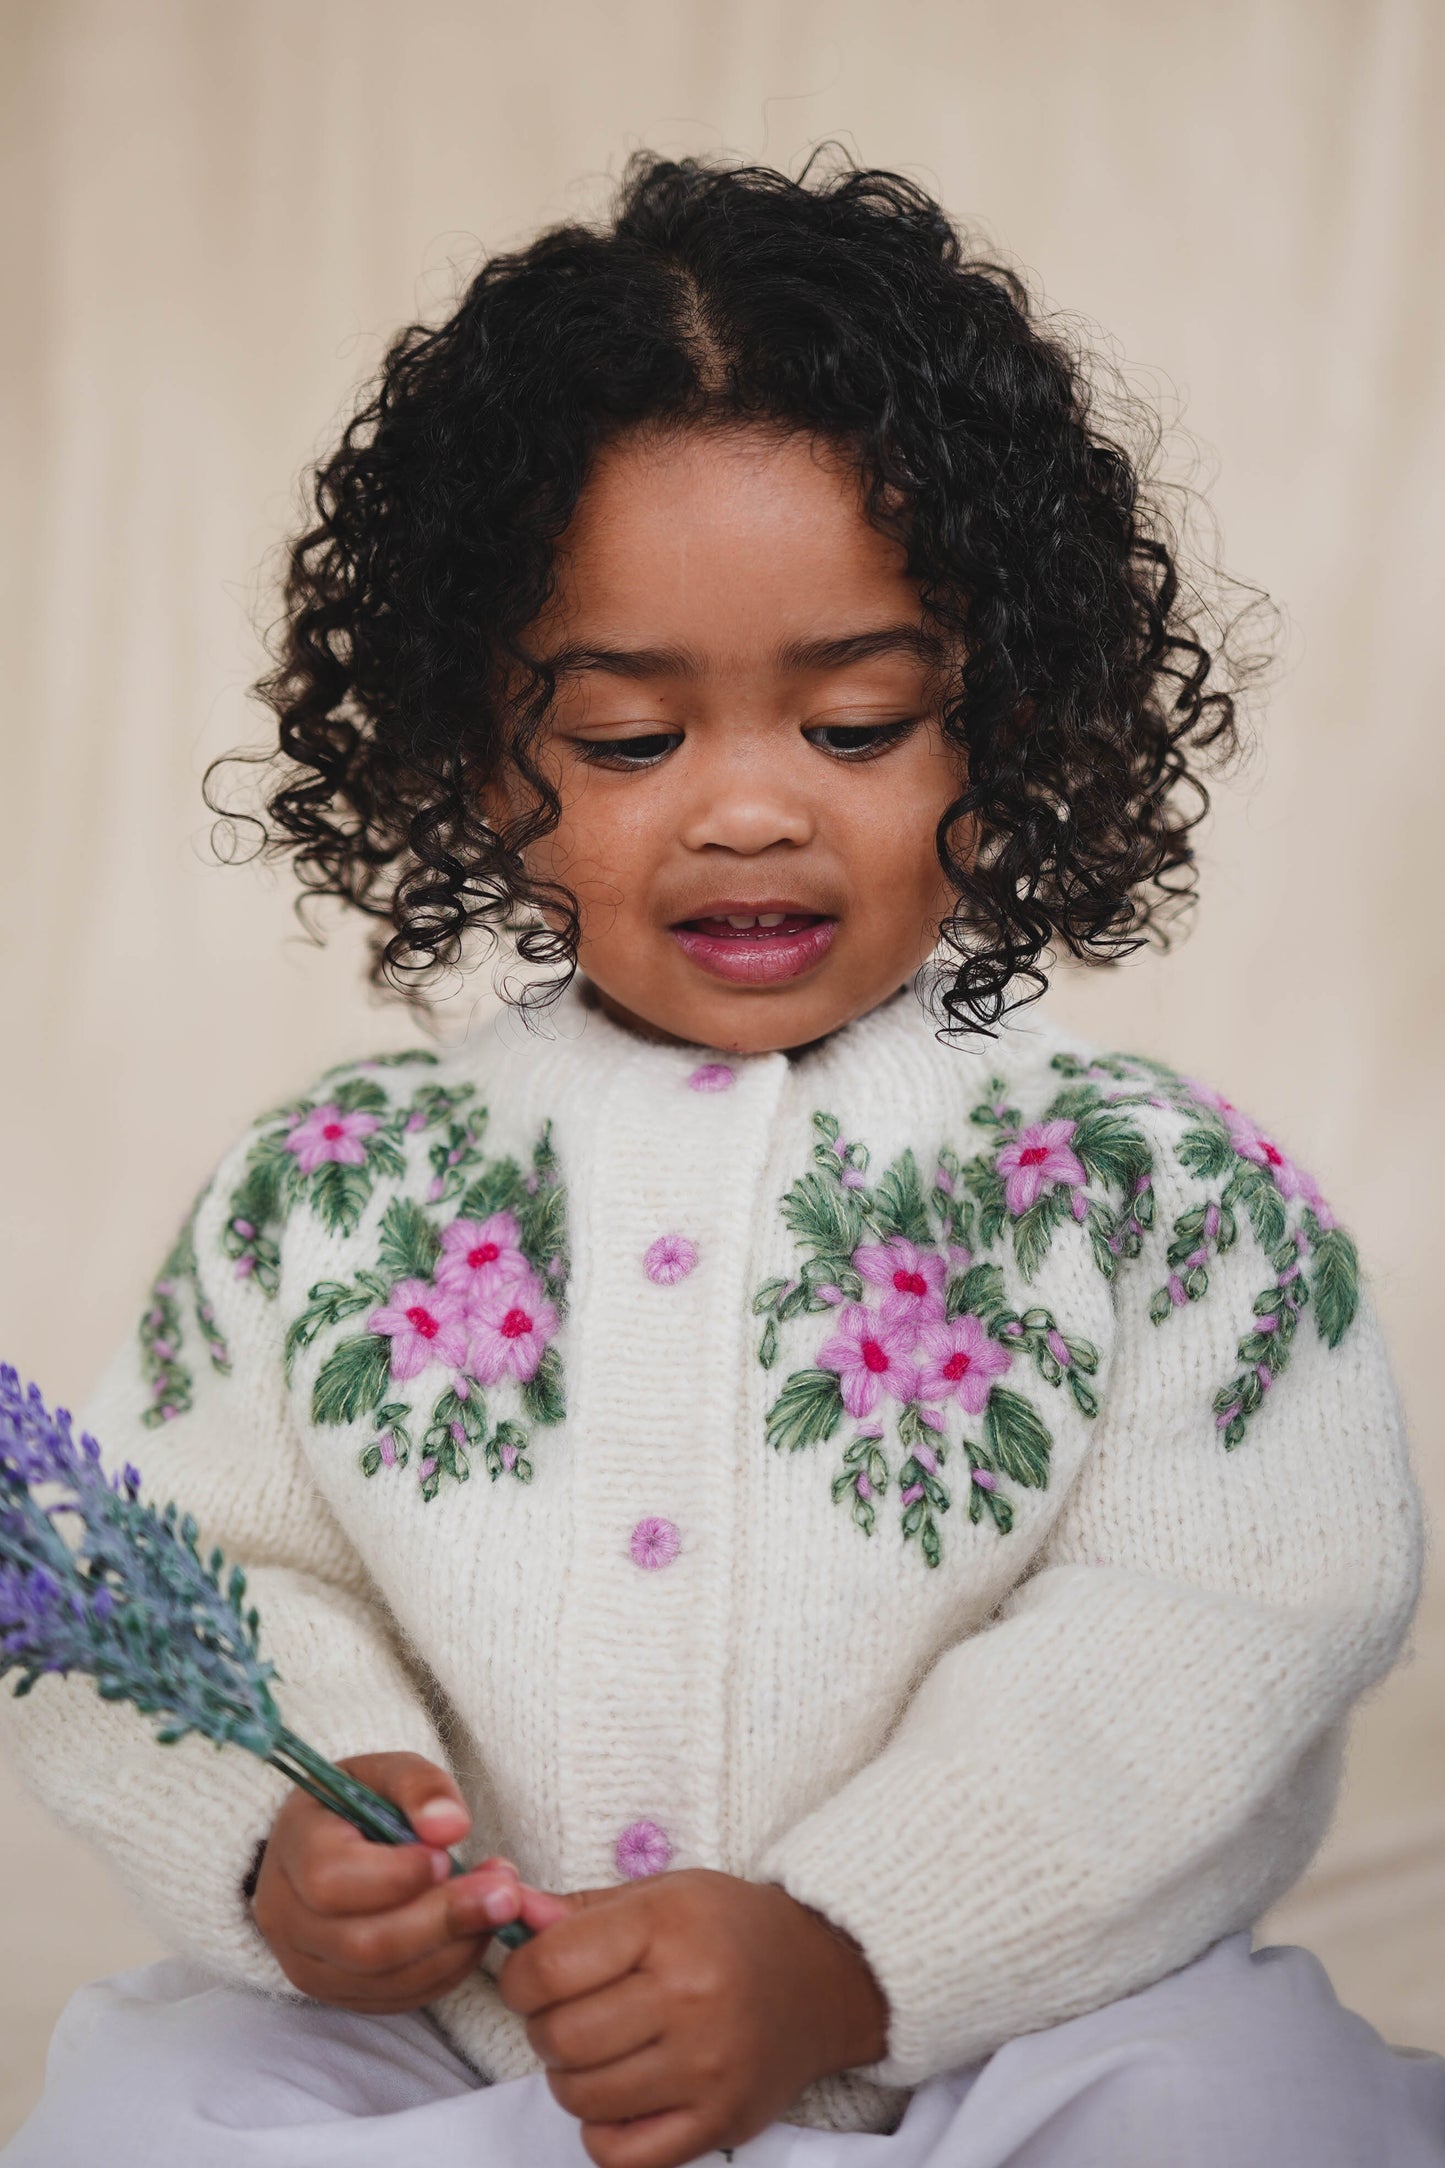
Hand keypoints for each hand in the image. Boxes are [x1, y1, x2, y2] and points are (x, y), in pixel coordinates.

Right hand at [250, 1750, 550, 2013]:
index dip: (395, 1876)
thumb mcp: (387, 1772)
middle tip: (504, 1894)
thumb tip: (451, 1827)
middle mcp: (287, 1917)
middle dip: (443, 1920)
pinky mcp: (338, 1994)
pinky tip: (476, 1932)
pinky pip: (398, 1998)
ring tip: (499, 1907)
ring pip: (385, 1979)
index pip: (330, 1880)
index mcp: (293, 1848)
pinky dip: (447, 1969)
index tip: (446, 1857)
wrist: (329, 1844)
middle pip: (364, 1943)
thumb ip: (420, 1787)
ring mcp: (308, 1965)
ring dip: (455, 1947)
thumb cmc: (359, 1804)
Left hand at [498, 1867, 889, 2167]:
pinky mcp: (719, 2122)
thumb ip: (580, 1910)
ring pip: (582, 2098)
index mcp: (668, 1928)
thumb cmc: (730, 1928)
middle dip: (544, 2026)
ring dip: (571, 2077)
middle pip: (560, 2037)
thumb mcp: (661, 1893)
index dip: (520, 1976)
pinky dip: (602, 2132)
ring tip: (598, 2050)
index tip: (533, 1976)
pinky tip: (620, 2096)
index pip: (548, 1969)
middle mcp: (689, 1998)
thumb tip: (512, 1916)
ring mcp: (706, 2068)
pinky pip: (620, 2155)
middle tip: (568, 2012)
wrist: (822, 1976)